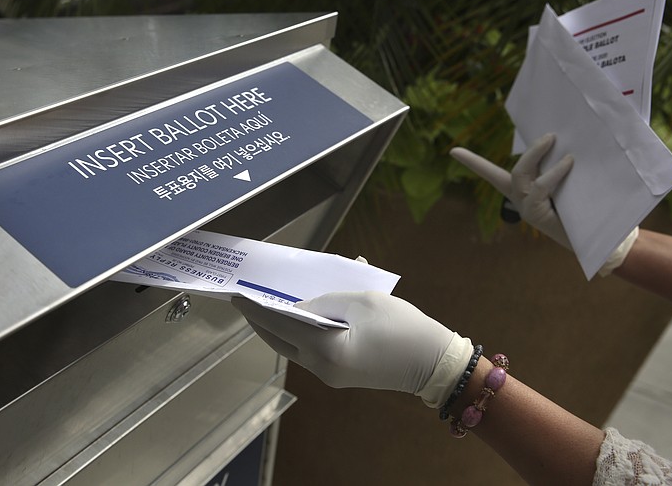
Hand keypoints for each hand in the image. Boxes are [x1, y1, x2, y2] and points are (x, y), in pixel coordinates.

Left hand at [233, 291, 472, 406]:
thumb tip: (299, 307)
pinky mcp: (340, 375)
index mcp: (325, 348)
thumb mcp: (362, 302)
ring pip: (292, 348)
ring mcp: (329, 375)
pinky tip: (298, 318)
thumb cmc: (402, 327)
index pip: (279, 324)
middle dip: (260, 321)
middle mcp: (321, 367)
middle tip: (245, 302)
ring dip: (278, 328)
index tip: (237, 296)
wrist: (434, 363)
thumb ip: (325, 302)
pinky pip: (309, 352)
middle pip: (279, 341)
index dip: (256, 308)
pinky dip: (299, 334)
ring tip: (266, 307)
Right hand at [450, 133, 573, 247]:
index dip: (472, 163)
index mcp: (522, 193)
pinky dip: (553, 173)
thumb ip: (560, 171)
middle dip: (529, 151)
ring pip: (521, 176)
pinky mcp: (535, 216)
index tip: (453, 151)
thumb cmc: (583, 212)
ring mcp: (526, 209)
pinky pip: (539, 188)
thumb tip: (565, 146)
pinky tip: (569, 163)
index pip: (492, 175)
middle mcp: (520, 201)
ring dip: (536, 155)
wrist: (595, 242)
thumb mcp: (567, 187)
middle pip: (514, 172)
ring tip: (554, 141)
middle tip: (550, 136)